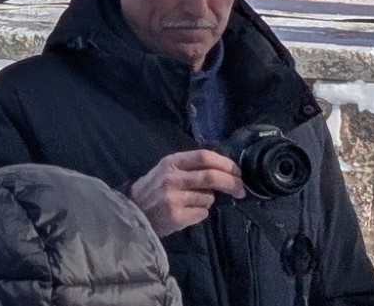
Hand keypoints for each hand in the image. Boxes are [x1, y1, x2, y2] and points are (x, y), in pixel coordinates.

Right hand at [128, 150, 245, 237]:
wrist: (133, 212)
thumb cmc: (152, 189)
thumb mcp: (166, 170)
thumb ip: (189, 168)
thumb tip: (221, 170)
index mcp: (171, 162)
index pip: (204, 156)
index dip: (225, 163)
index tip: (237, 171)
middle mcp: (173, 178)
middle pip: (211, 176)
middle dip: (231, 183)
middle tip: (241, 189)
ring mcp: (175, 198)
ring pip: (208, 198)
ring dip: (208, 201)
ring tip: (193, 202)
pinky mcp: (177, 216)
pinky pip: (202, 213)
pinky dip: (200, 213)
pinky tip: (187, 212)